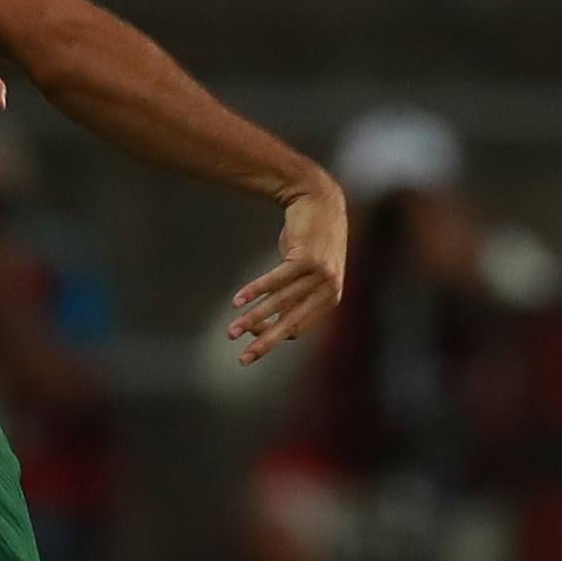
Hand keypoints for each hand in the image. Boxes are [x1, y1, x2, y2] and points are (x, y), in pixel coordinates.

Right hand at [229, 173, 347, 364]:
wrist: (319, 201)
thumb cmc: (309, 240)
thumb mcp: (307, 271)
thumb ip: (295, 296)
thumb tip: (266, 321)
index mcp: (330, 300)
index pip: (296, 328)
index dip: (270, 335)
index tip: (248, 337)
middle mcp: (329, 290)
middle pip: (290, 323)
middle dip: (264, 343)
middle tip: (243, 360)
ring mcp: (320, 274)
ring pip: (279, 303)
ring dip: (252, 318)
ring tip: (231, 330)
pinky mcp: (307, 258)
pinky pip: (276, 280)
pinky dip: (255, 291)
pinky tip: (236, 301)